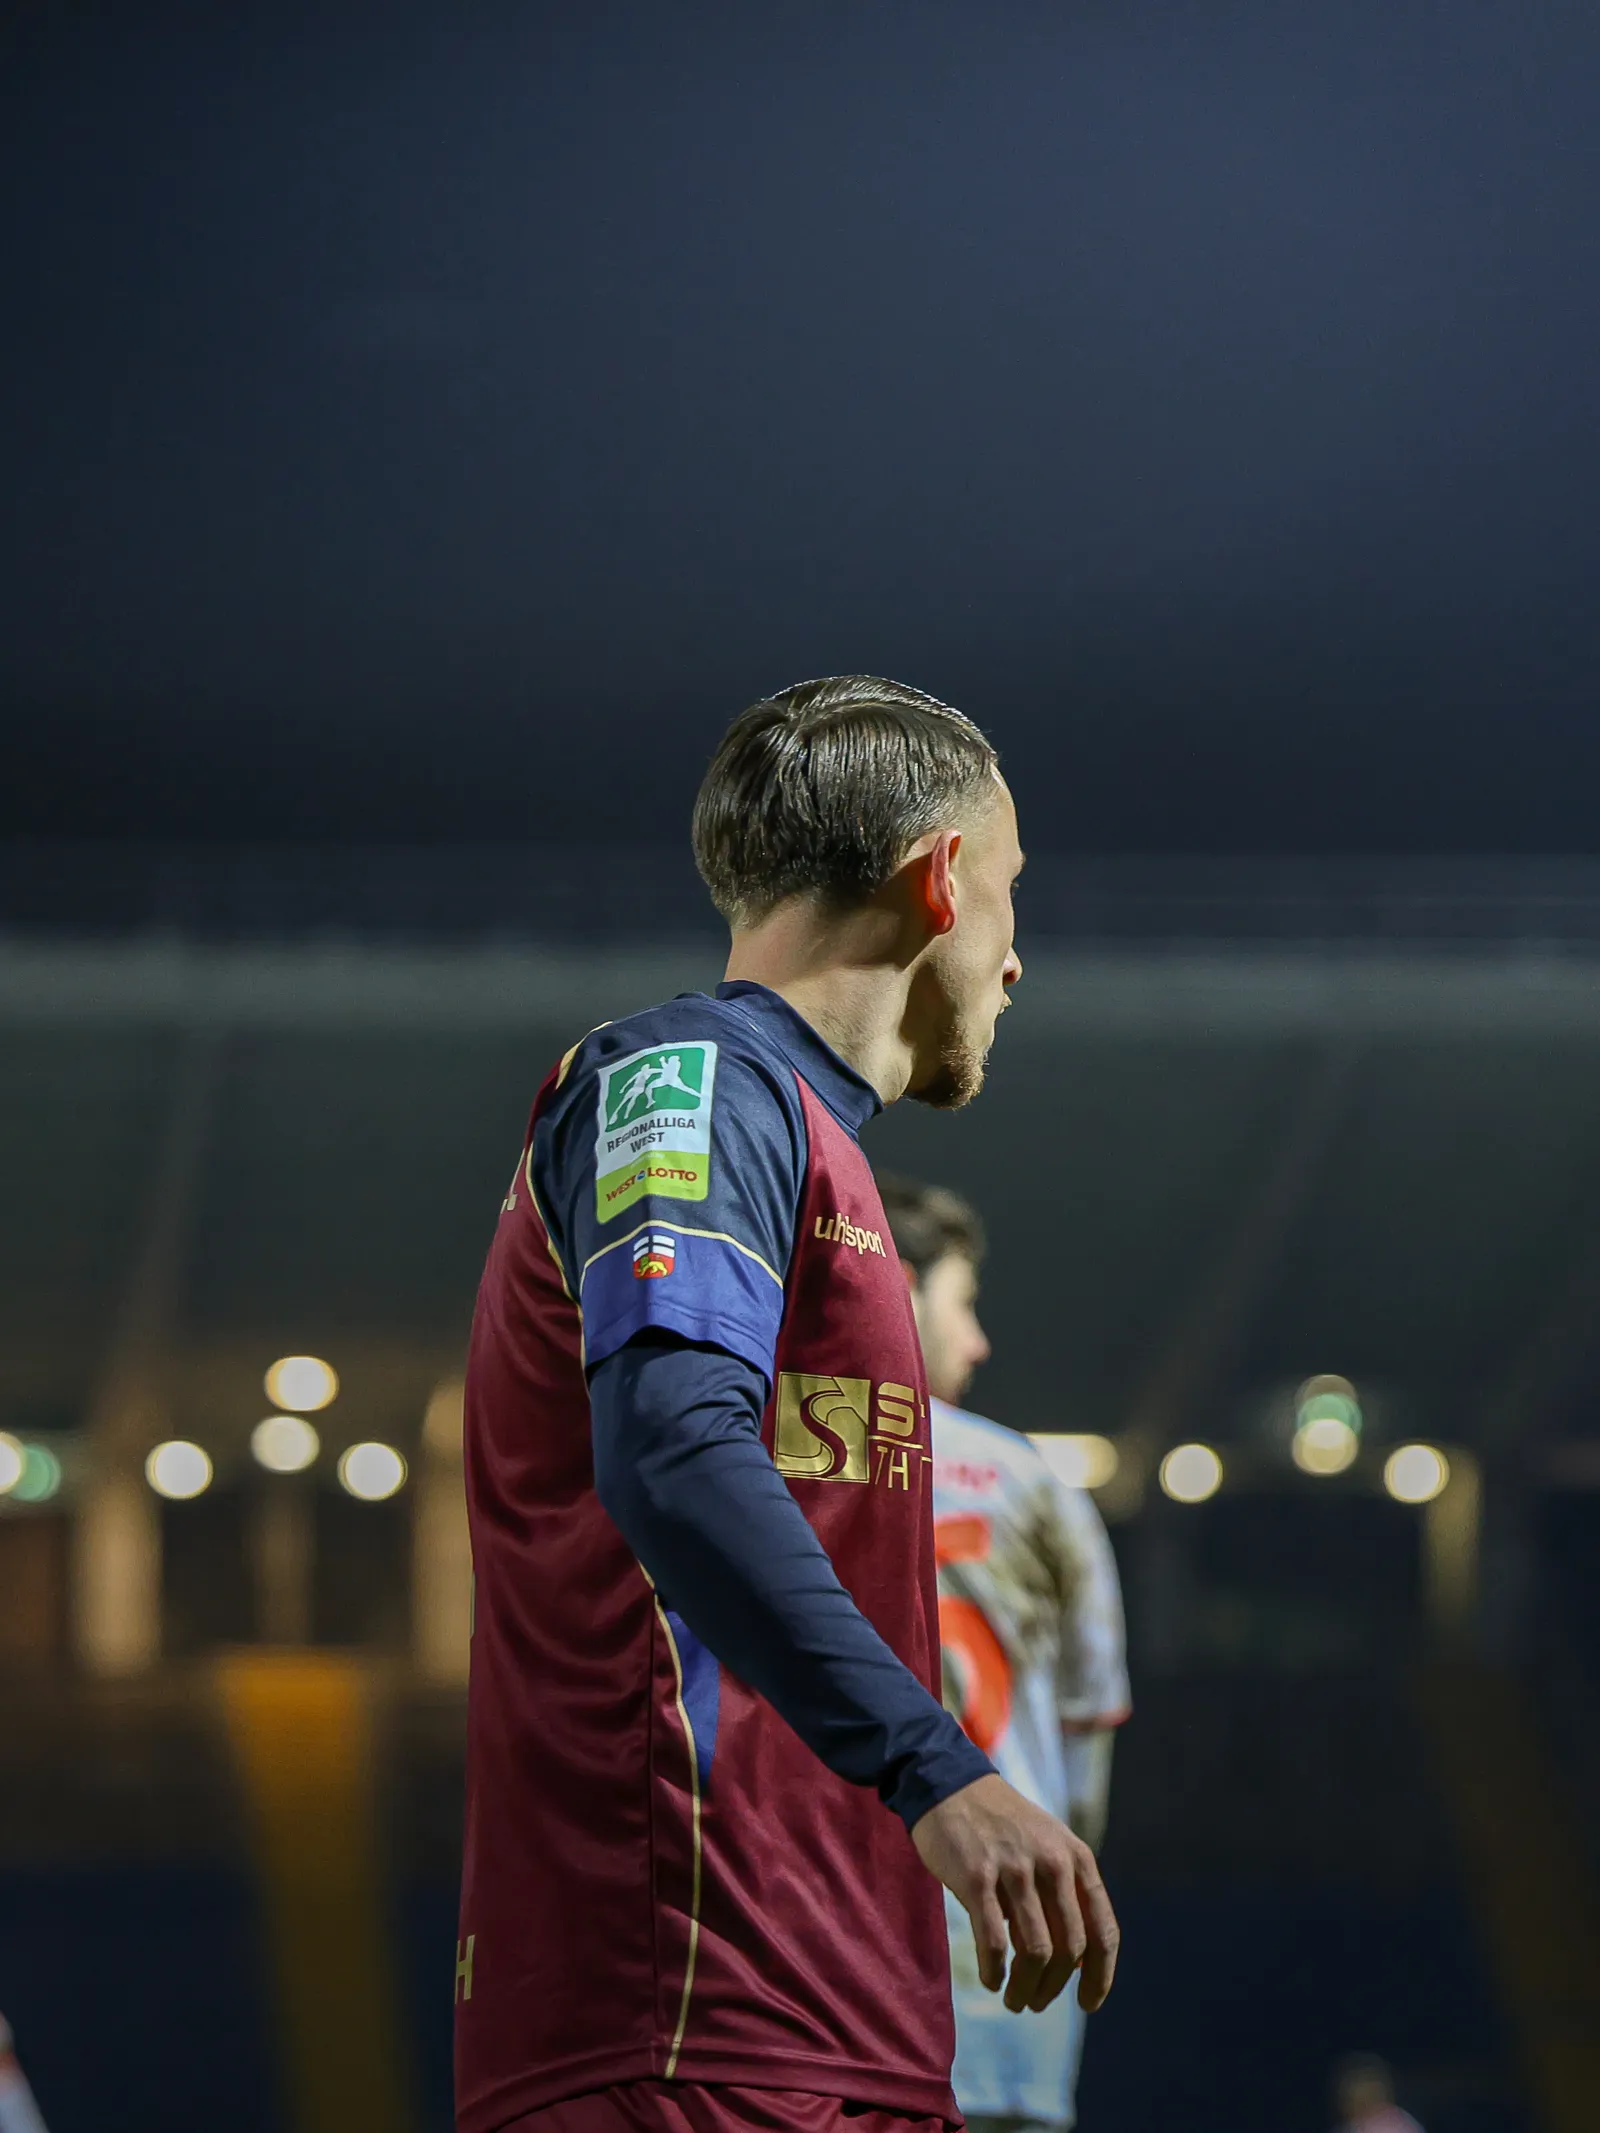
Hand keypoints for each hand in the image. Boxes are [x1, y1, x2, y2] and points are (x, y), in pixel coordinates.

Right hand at [911, 1773, 1118, 2014]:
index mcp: (1076, 1857)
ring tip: (1014, 2000)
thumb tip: (1076, 1963)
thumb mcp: (1048, 1847)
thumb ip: (1066, 1894)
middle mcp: (1052, 1863)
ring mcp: (1014, 1869)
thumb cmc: (1002, 1825)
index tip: (1088, 2003)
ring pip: (1034, 1952)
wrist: (951, 1785)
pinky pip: (994, 1942)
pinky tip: (991, 1980)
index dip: (1100, 1976)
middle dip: (1055, 1987)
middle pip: (1069, 1948)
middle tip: (1036, 2002)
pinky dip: (995, 1972)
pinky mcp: (977, 1877)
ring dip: (1026, 1988)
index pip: (1102, 1931)